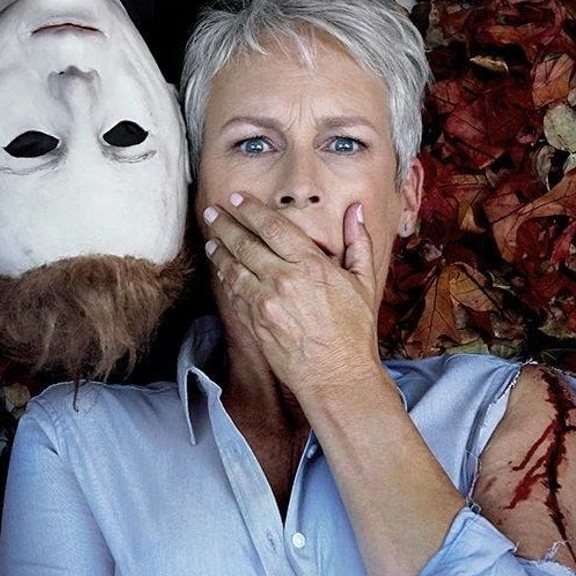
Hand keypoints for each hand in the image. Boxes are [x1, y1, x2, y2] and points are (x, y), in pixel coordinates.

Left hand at [202, 192, 383, 394]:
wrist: (337, 376)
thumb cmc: (354, 332)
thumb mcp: (364, 282)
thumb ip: (359, 242)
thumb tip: (356, 210)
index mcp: (310, 265)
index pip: (272, 227)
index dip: (251, 210)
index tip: (237, 198)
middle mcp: (283, 280)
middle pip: (245, 243)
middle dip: (225, 224)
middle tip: (212, 211)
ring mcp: (265, 303)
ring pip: (233, 268)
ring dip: (219, 250)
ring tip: (211, 237)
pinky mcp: (254, 323)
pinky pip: (234, 293)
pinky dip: (225, 277)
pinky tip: (221, 269)